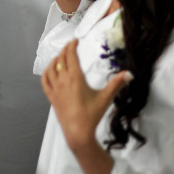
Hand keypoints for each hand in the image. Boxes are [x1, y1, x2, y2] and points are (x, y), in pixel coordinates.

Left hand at [42, 39, 131, 153]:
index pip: (71, 56)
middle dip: (65, 50)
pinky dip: (46, 73)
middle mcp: (63, 80)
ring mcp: (55, 89)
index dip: (72, 46)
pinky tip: (49, 71)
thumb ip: (117, 84)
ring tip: (60, 56)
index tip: (75, 41)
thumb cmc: (92, 115)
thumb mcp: (106, 98)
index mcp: (75, 78)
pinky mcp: (51, 97)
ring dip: (55, 60)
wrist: (78, 133)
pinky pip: (44, 81)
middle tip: (70, 46)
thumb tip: (129, 74)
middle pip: (61, 59)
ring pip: (51, 68)